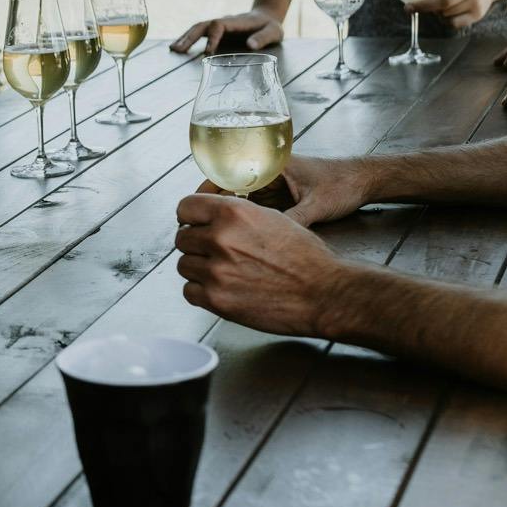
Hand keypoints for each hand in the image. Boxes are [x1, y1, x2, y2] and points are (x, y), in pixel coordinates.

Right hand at [172, 8, 281, 54]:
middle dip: (189, 37)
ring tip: (172, 50)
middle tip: (177, 50)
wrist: (266, 17)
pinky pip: (199, 34)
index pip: (218, 26)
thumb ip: (263, 38)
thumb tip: (250, 46)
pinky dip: (187, 39)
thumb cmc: (270, 26)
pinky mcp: (216, 32)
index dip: (212, 38)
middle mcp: (223, 22)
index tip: (208, 53)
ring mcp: (218, 27)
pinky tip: (178, 48)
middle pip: (202, 26)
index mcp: (235, 22)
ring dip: (185, 38)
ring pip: (198, 29)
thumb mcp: (274, 32)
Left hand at [173, 193, 343, 336]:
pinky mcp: (216, 300)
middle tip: (215, 253)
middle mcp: (220, 238)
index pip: (185, 207)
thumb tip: (211, 216)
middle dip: (197, 245)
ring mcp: (216, 271)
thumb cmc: (306, 258)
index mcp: (234, 212)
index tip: (195, 225)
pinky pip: (189, 291)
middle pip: (182, 238)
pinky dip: (201, 292)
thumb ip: (236, 215)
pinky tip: (222, 289)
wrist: (324, 293)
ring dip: (199, 269)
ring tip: (223, 273)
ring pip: (183, 265)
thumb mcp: (272, 218)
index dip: (190, 217)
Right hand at [188, 154, 371, 226]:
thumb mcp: (317, 205)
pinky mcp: (279, 197)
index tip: (193, 210)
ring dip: (224, 216)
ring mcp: (272, 185)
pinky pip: (253, 208)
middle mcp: (267, 172)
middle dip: (211, 207)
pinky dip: (242, 221)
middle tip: (194, 229)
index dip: (207, 191)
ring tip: (209, 238)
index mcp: (272, 165)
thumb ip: (293, 220)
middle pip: (228, 188)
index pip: (227, 171)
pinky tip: (234, 239)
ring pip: (238, 200)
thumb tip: (268, 242)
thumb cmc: (343, 185)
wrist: (364, 182)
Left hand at [406, 0, 502, 30]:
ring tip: (437, 5)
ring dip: (435, 12)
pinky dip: (444, 20)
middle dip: (423, 6)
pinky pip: (453, 23)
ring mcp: (476, 1)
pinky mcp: (477, 14)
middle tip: (408, 8)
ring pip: (446, 13)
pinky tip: (445, 13)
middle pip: (445, 0)